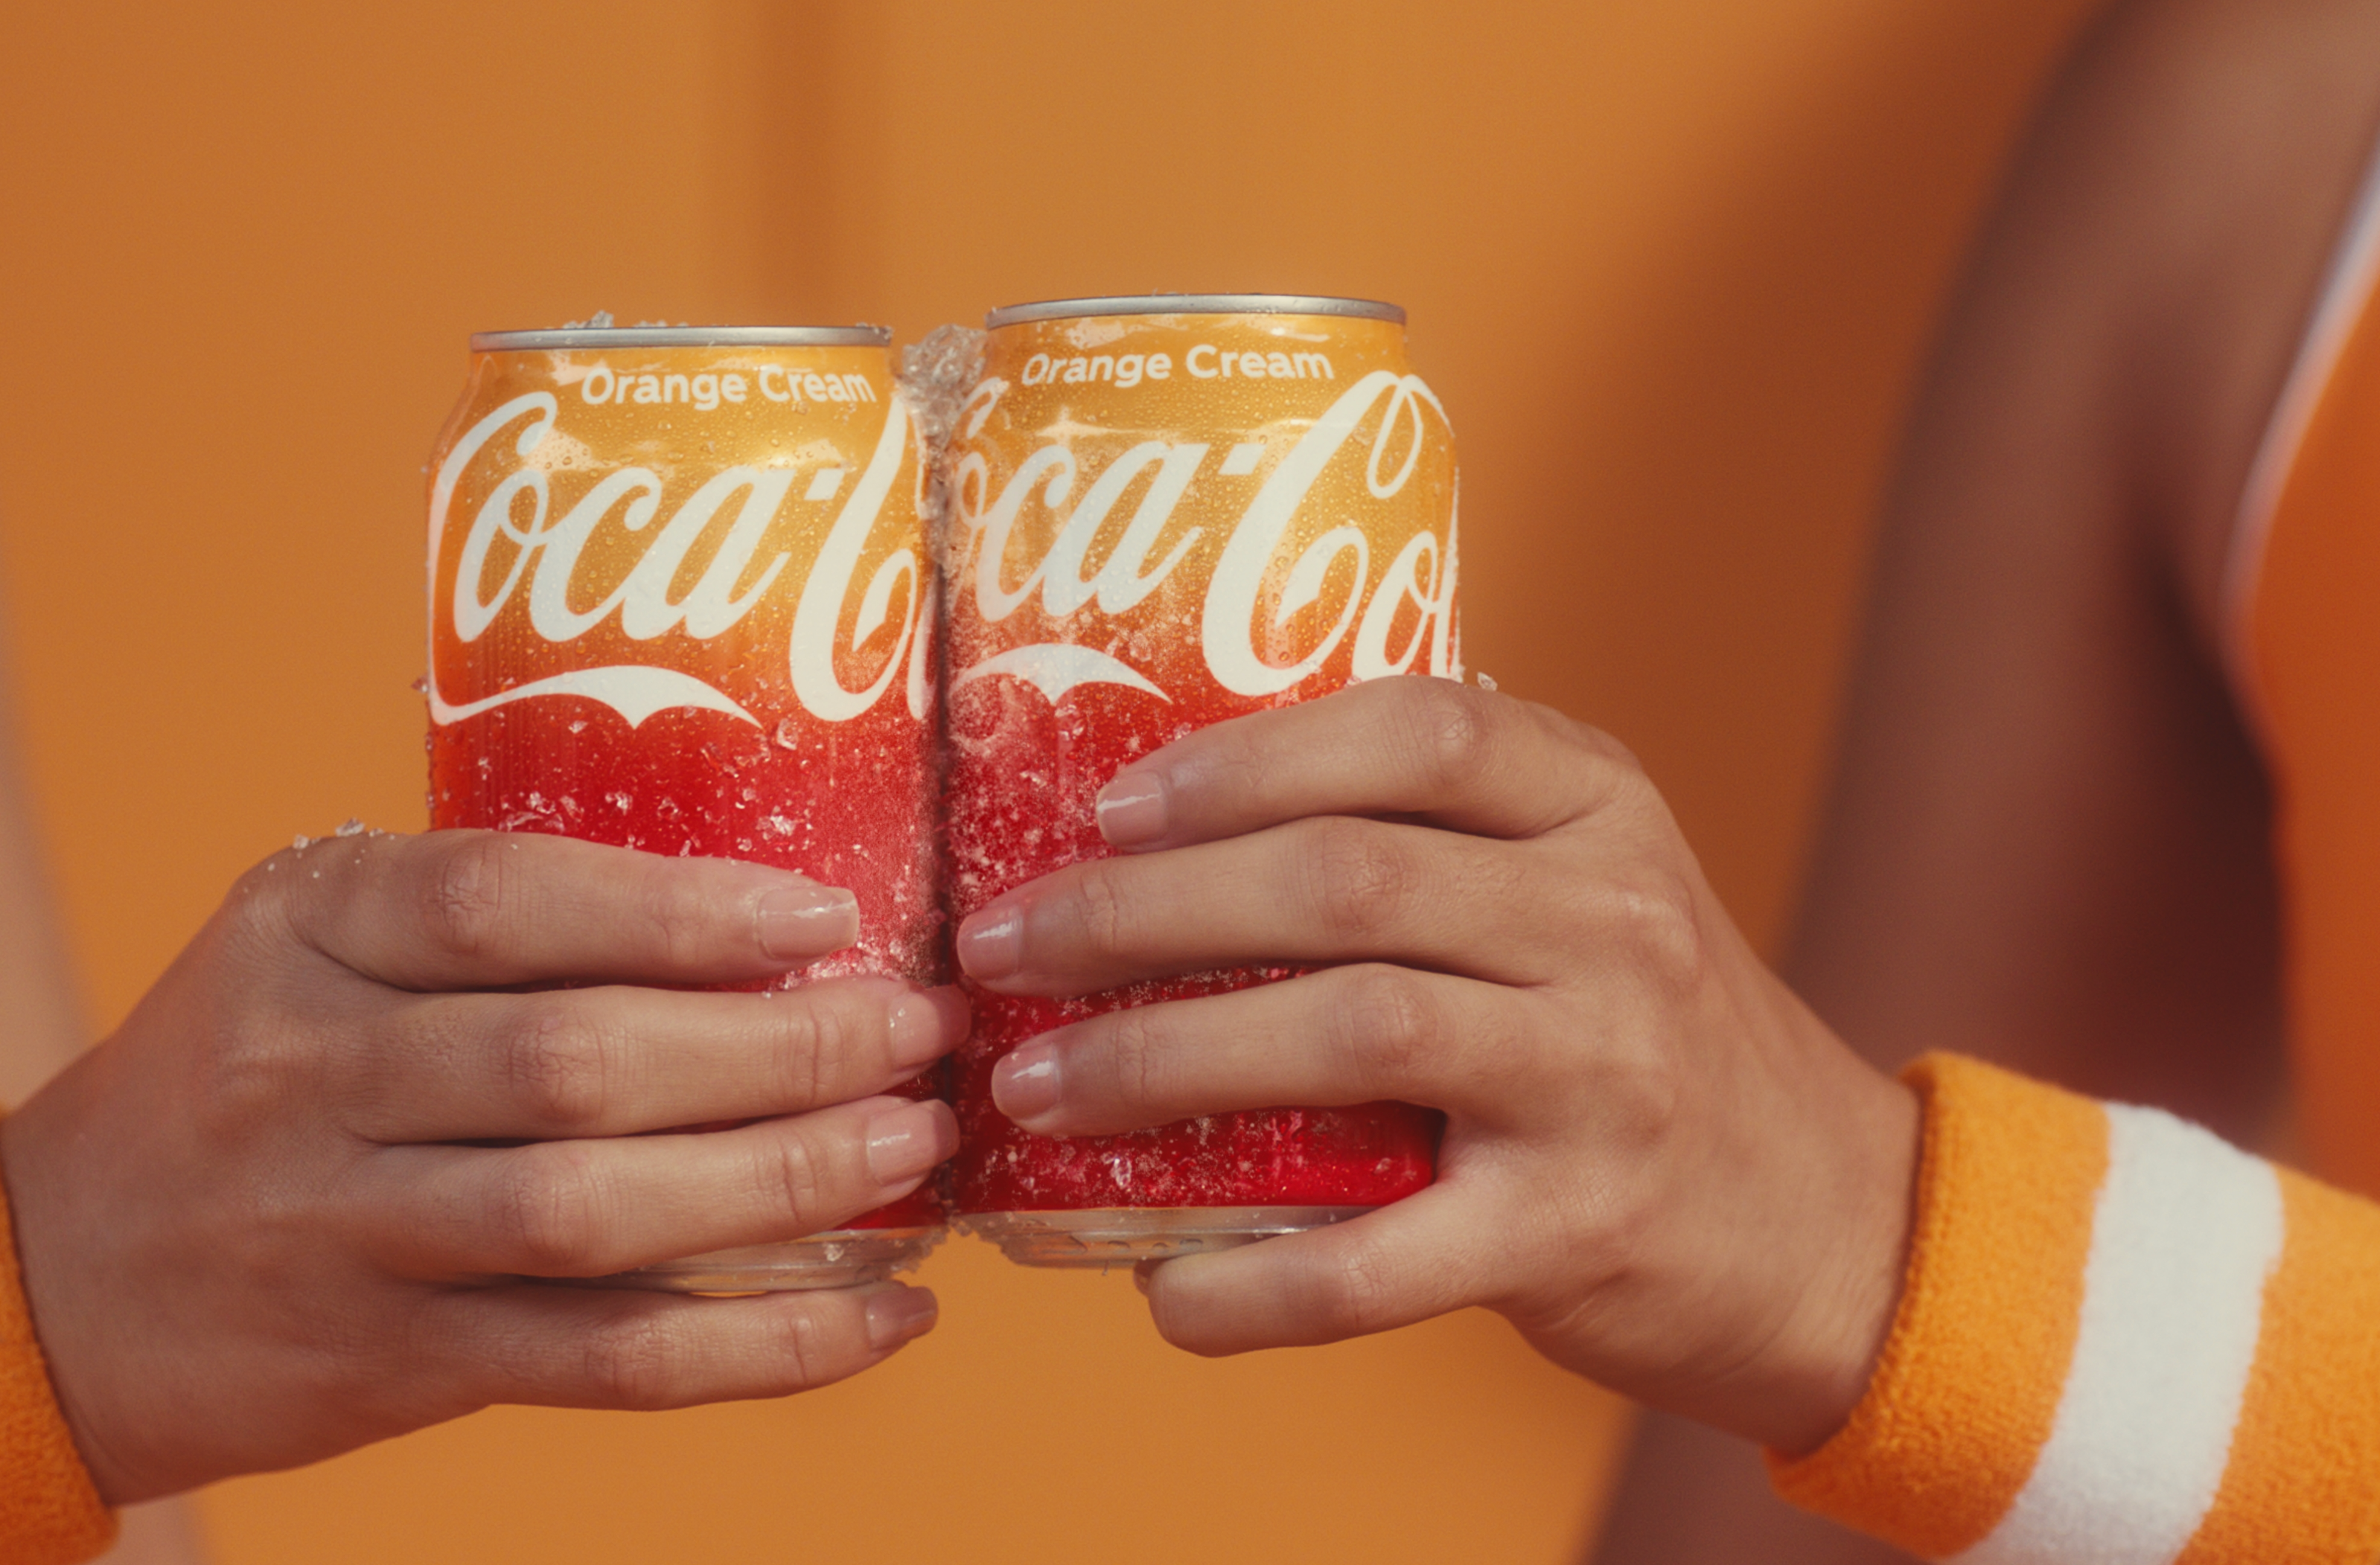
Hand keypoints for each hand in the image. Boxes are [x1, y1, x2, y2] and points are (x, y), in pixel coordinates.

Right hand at [0, 829, 963, 1503]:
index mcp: (300, 931)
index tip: (823, 920)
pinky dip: (760, 1349)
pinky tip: (882, 1318)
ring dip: (781, 1184)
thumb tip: (748, 913)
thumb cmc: (232, 1083)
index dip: (679, 910)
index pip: (503, 900)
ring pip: (593, 1213)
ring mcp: (343, 1231)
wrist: (48, 1285)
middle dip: (772, 1052)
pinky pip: (603, 1361)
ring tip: (911, 1150)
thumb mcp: (300, 951)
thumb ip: (469, 925)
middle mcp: (308, 1074)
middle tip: (913, 1034)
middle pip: (572, 1061)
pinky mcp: (390, 1362)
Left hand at [954, 677, 1916, 1452]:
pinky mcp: (1580, 1229)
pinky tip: (1158, 1289)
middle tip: (1008, 948)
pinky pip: (1385, 1259)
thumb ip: (1434, 845)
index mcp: (1600, 810)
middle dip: (1142, 912)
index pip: (1421, 732)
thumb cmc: (1640, 1037)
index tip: (1110, 806)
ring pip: (1350, 1034)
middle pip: (1344, 882)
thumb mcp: (1583, 890)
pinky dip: (1255, 1283)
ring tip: (1038, 1090)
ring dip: (1164, 1060)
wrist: (1828, 1225)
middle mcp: (1610, 922)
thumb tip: (1163, 838)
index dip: (1247, 761)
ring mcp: (1602, 1076)